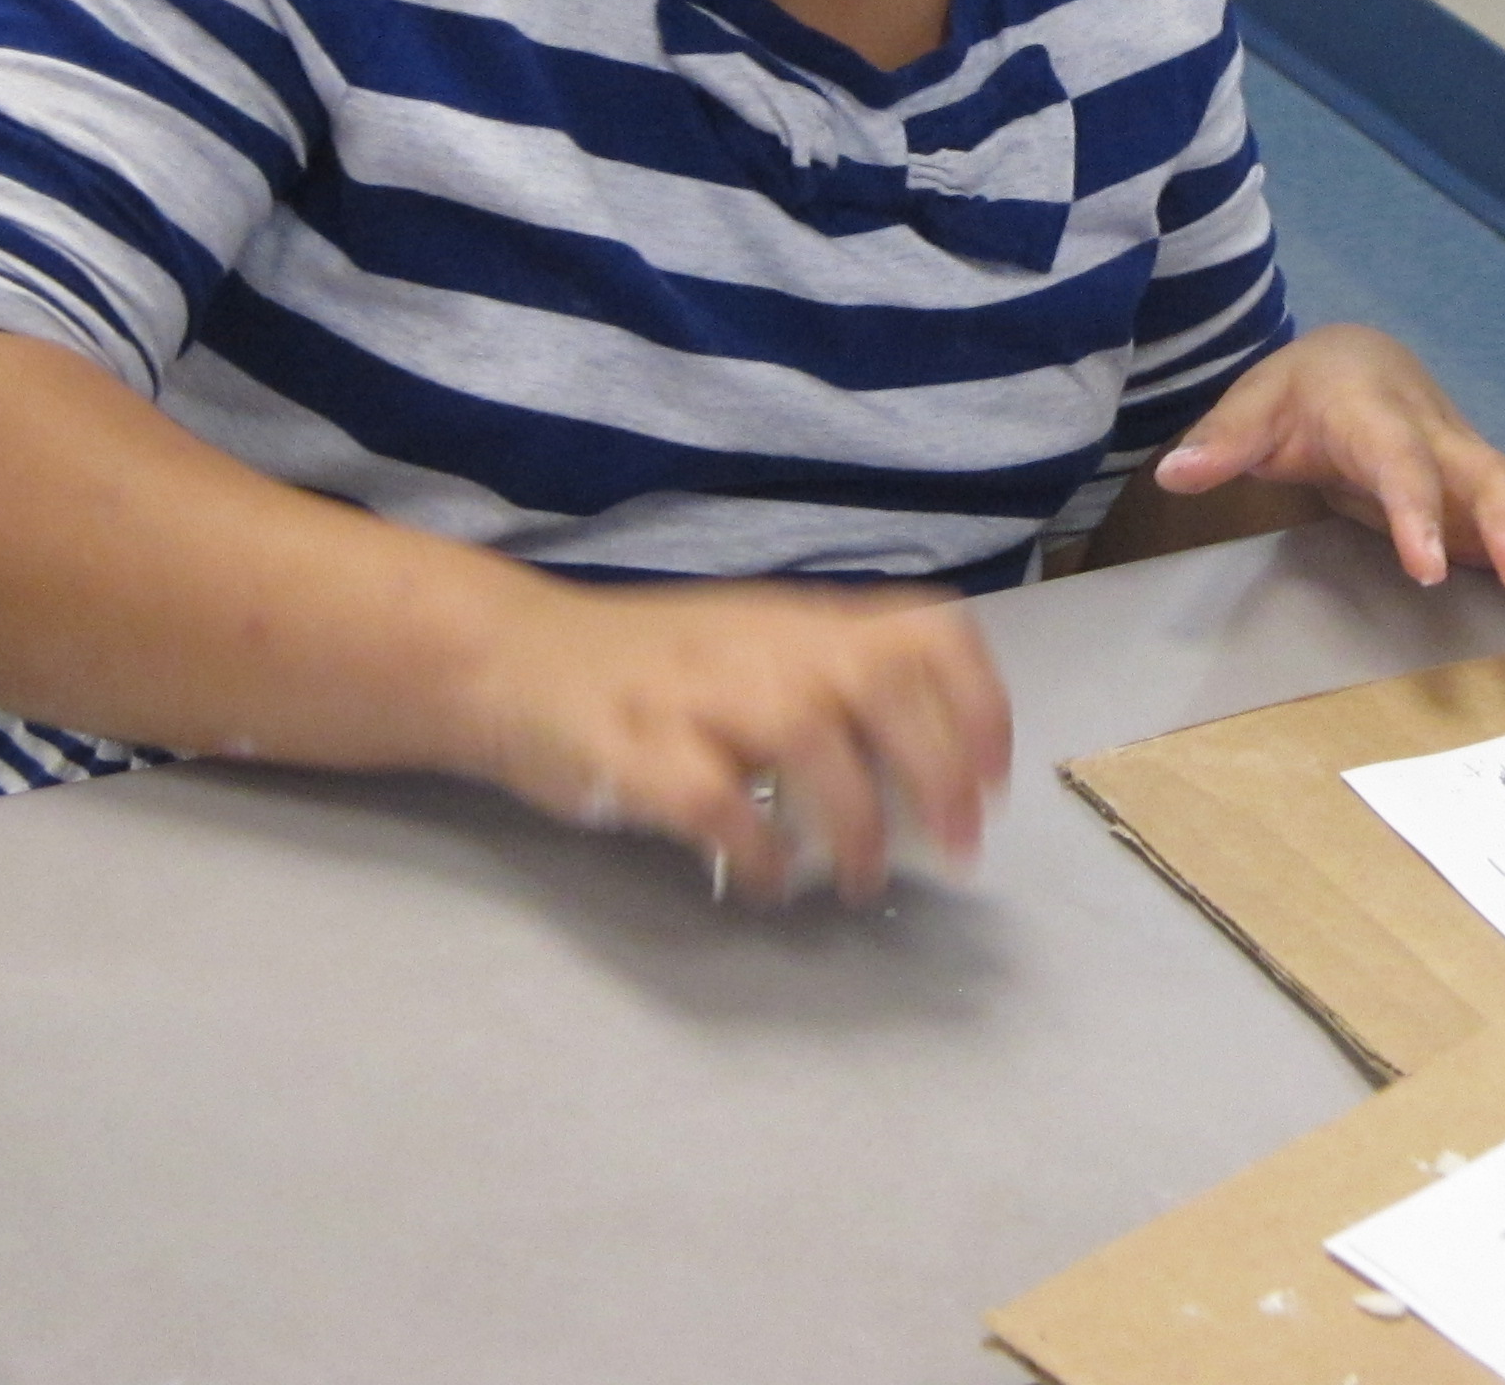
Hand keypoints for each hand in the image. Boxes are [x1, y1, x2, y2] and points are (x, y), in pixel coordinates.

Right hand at [456, 576, 1011, 899]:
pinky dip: (754, 851)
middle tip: (955, 850)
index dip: (977, 702)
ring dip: (852, 820)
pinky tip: (765, 882)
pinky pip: (712, 801)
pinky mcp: (632, 750)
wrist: (510, 659)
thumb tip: (934, 775)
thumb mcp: (756, 649)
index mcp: (802, 622)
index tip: (993, 780)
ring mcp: (694, 693)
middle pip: (878, 683)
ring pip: (805, 735)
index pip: (924, 631)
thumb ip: (835, 690)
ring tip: (862, 881)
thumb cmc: (650, 666)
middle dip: (936, 772)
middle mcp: (759, 645)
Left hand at [1152, 324, 1504, 596]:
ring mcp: (1466, 462)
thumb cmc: (1300, 390)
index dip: (1415, 514)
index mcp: (1375, 418)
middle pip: (1481, 479)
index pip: (1398, 468)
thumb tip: (1175, 472)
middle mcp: (1435, 437)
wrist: (1352, 359)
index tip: (1429, 568)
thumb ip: (1221, 443)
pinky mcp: (1481, 487)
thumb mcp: (1252, 408)